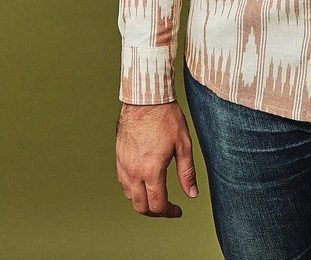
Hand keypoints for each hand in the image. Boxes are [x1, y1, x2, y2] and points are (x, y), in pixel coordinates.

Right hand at [116, 101, 198, 216]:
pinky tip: (144, 180)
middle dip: (155, 212)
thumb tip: (192, 194)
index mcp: (152, 171)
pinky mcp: (119, 157)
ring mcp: (124, 165)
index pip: (158, 205)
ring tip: (156, 194)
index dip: (169, 212)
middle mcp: (134, 172)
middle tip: (167, 207)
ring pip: (130, 196)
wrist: (146, 98)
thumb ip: (187, 172)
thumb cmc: (166, 118)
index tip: (178, 210)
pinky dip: (133, 188)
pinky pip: (123, 182)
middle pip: (141, 207)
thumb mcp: (183, 144)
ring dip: (143, 201)